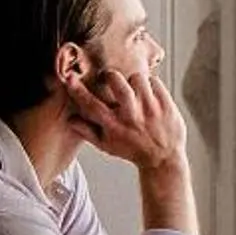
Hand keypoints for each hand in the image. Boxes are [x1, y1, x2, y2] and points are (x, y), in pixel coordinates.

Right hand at [58, 60, 189, 175]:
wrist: (163, 159)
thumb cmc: (133, 151)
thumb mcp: (107, 145)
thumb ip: (87, 132)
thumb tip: (70, 120)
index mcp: (113, 126)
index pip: (91, 105)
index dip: (77, 90)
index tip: (69, 78)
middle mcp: (131, 116)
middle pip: (117, 83)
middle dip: (110, 75)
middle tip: (110, 78)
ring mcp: (150, 109)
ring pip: (137, 78)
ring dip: (133, 80)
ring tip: (133, 88)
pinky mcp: (166, 104)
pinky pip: (155, 81)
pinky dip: (150, 84)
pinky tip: (148, 93)